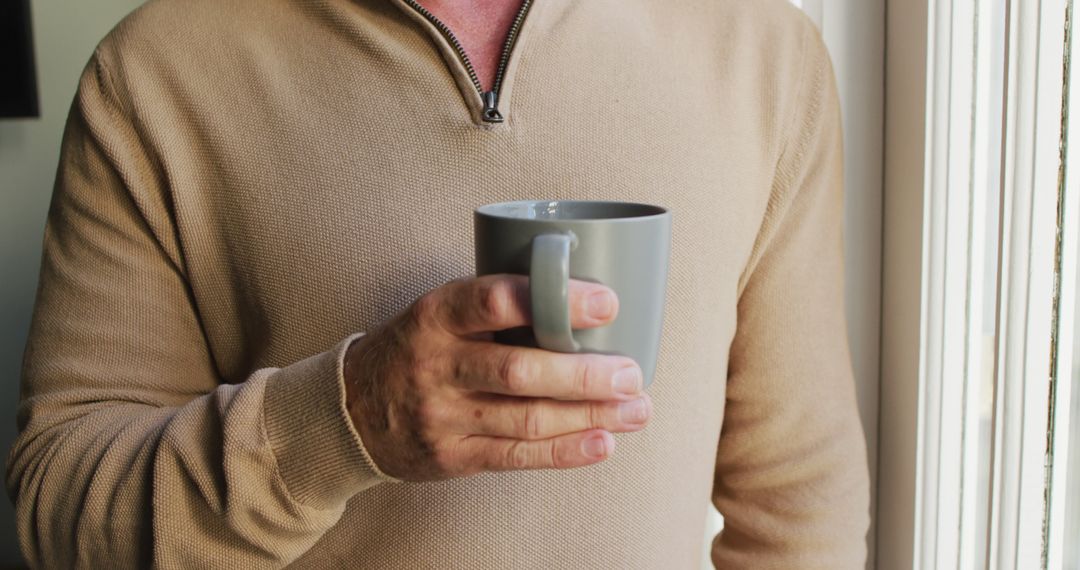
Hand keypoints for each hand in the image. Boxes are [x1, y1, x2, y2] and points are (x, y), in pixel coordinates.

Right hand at [343, 274, 650, 480]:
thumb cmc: (418, 348)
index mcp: (436, 314)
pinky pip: (517, 457)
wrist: (352, 409)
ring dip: (589, 416)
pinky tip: (602, 442)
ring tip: (635, 409)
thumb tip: (585, 302)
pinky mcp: (452, 456)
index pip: (495, 300)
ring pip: (526, 419)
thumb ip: (497, 306)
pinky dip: (565, 451)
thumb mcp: (440, 312)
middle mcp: (436, 364)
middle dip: (583, 375)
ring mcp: (441, 415)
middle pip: (518, 370)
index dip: (555, 301)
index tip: (607, 303)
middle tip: (631, 372)